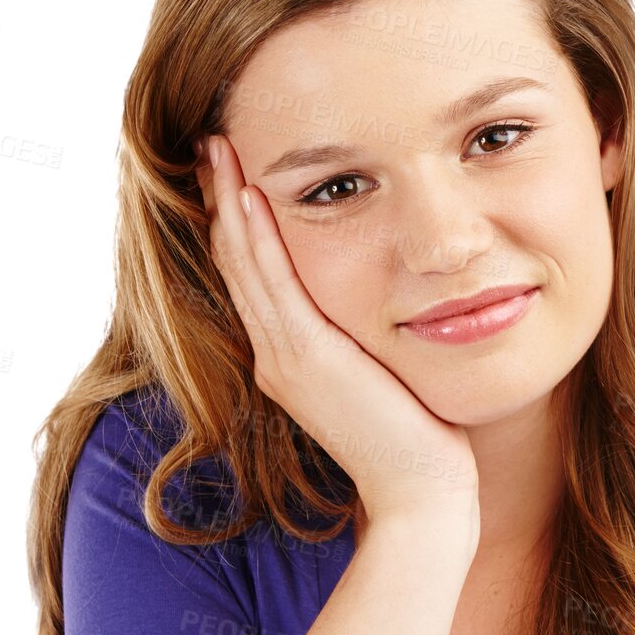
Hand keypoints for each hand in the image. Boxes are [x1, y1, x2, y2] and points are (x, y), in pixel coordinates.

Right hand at [195, 133, 479, 525]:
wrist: (422, 492)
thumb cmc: (421, 436)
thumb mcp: (385, 372)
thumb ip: (369, 338)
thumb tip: (390, 300)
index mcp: (291, 358)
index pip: (256, 275)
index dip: (240, 222)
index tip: (235, 171)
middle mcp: (276, 355)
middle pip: (237, 261)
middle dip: (223, 198)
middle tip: (212, 141)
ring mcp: (285, 357)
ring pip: (244, 264)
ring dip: (229, 202)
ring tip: (217, 148)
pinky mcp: (306, 358)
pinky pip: (272, 283)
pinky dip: (256, 237)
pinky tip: (246, 195)